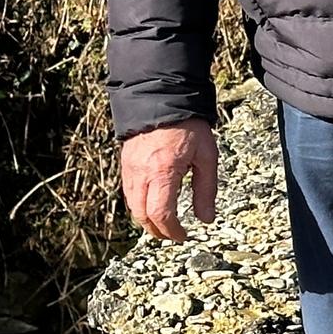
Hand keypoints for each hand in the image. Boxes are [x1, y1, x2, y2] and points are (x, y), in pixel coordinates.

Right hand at [120, 120, 218, 240]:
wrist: (162, 97)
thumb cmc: (189, 125)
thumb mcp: (206, 157)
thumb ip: (206, 190)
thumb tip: (207, 219)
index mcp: (163, 172)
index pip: (162, 214)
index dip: (172, 231)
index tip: (183, 236)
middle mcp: (142, 173)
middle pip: (142, 216)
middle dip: (157, 231)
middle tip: (173, 235)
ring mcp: (130, 169)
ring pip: (132, 206)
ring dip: (147, 220)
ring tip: (164, 224)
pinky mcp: (125, 163)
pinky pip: (128, 192)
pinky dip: (139, 205)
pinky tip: (152, 205)